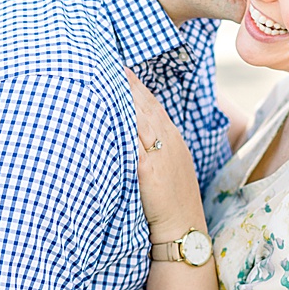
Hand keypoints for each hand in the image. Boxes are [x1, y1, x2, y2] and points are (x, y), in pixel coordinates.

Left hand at [124, 68, 202, 234]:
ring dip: (125, 95)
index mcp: (173, 140)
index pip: (153, 105)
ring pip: (141, 115)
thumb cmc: (171, 204)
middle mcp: (168, 141)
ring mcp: (160, 152)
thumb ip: (151, 150)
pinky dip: (125, 120)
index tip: (120, 66)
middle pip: (146, 104)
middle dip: (129, 82)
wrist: (183, 230)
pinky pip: (135, 138)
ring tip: (105, 74)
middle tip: (108, 59)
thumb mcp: (165, 170)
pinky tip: (111, 107)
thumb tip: (130, 136)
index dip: (137, 85)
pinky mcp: (148, 167)